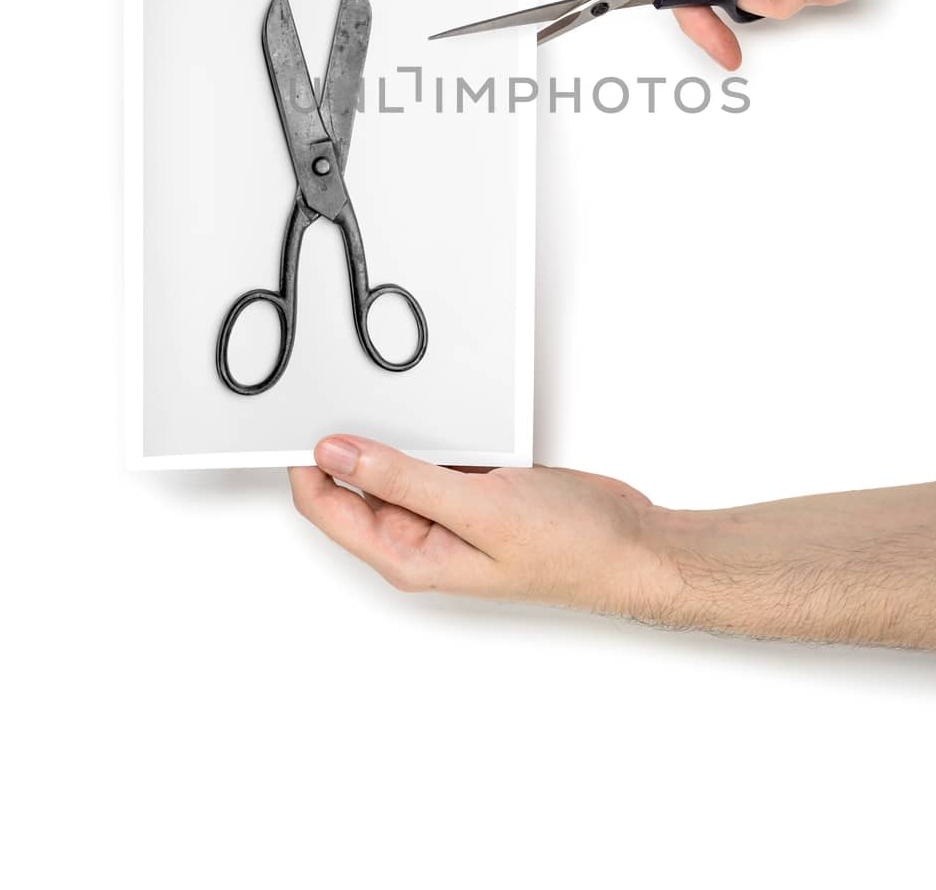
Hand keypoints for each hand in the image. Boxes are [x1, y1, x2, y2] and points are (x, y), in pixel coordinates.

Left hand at [291, 441, 935, 658]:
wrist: (635, 545)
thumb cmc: (569, 547)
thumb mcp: (477, 507)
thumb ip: (401, 478)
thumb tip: (335, 454)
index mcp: (407, 555)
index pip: (326, 505)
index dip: (306, 459)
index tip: (299, 411)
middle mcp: (421, 537)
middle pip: (355, 480)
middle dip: (347, 436)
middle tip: (339, 380)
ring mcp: (449, 512)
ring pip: (397, 461)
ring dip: (394, 429)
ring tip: (387, 384)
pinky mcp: (477, 488)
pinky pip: (437, 452)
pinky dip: (434, 428)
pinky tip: (440, 404)